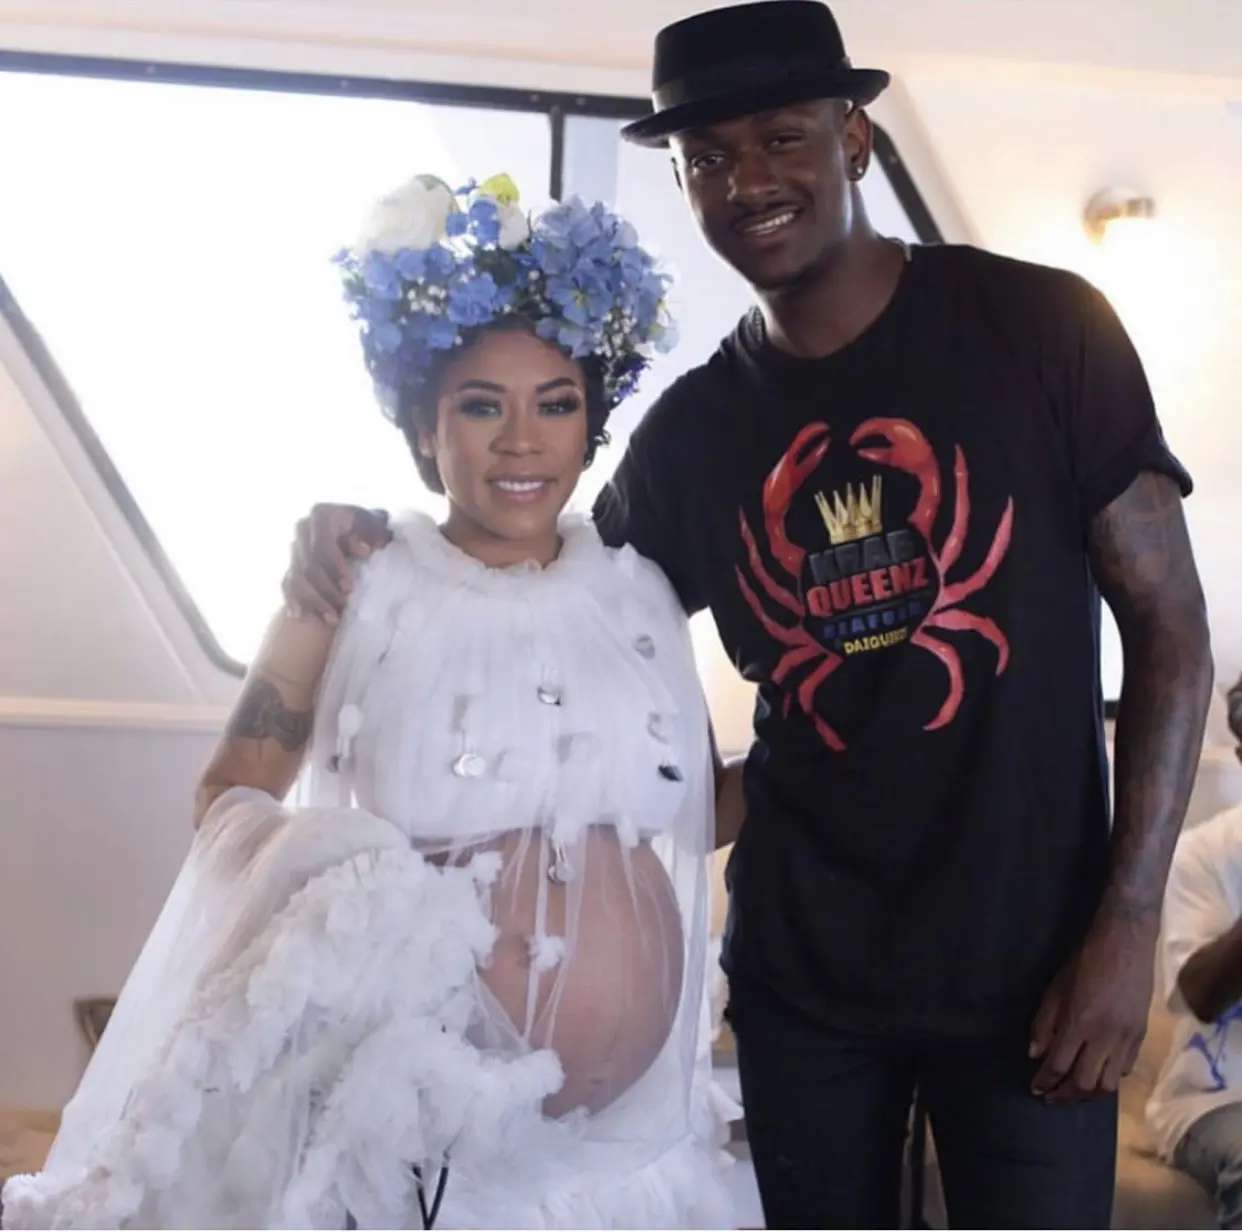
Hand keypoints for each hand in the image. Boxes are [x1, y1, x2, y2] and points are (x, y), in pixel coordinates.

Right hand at [282, 504, 391, 624]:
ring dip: (314, 601)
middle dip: (326, 589)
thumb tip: (365, 549)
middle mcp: (303, 529)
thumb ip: (371, 535)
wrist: (356, 528)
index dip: (335, 568)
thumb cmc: (368, 528)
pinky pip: (287, 584)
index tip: (349, 588)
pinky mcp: (291, 563)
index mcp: (321, 515)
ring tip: (332, 619)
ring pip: (297, 578)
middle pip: (308, 565)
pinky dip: (293, 600)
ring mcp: (294, 547)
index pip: (322, 545)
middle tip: (344, 606)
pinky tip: (298, 615)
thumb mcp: (374, 526)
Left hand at [1029, 914, 1154, 1101]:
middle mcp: (1105, 1038)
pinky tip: (1097, 1077)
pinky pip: (1126, 1070)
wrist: (1126, 943)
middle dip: (1064, 1095)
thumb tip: (1034, 1053)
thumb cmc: (1084, 960)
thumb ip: (1044, 1022)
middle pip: (1084, 1082)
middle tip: (1050, 1097)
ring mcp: (1127, 1040)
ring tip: (1072, 1093)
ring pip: (1109, 1085)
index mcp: (1079, 1023)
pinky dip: (1110, 1080)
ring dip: (1088, 1094)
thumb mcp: (1055, 987)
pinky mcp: (1141, 1038)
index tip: (1035, 1089)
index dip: (1044, 1081)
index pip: (1058, 1065)